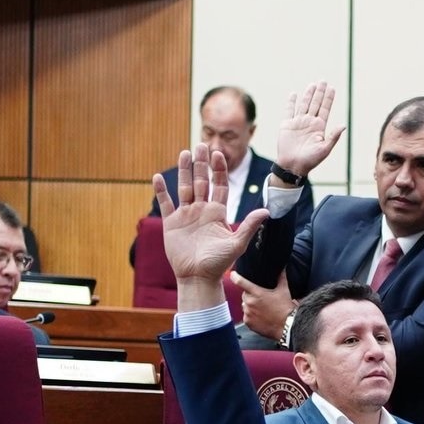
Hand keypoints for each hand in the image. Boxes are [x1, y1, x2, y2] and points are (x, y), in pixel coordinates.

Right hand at [154, 143, 265, 286]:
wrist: (199, 278)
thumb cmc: (219, 263)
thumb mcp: (237, 243)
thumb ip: (249, 225)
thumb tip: (266, 211)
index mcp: (217, 212)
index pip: (219, 185)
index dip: (219, 170)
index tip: (217, 154)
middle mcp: (202, 210)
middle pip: (201, 181)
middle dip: (201, 164)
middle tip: (201, 145)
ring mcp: (186, 215)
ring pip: (184, 187)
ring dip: (183, 171)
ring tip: (184, 153)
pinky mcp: (172, 223)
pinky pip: (166, 203)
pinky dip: (161, 191)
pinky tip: (158, 177)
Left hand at [234, 272, 294, 340]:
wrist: (287, 326)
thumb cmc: (285, 308)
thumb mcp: (284, 291)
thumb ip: (281, 278)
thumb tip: (283, 268)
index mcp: (257, 293)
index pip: (240, 282)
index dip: (235, 276)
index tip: (233, 274)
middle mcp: (250, 302)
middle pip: (245, 295)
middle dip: (251, 295)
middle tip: (262, 299)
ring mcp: (248, 313)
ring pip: (245, 306)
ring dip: (251, 306)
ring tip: (262, 309)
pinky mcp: (248, 322)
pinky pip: (246, 316)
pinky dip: (251, 316)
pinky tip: (261, 317)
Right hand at [274, 81, 345, 179]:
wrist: (293, 166)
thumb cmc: (310, 160)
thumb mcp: (325, 149)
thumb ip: (333, 136)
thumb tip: (343, 125)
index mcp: (319, 127)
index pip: (325, 109)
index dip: (329, 99)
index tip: (332, 88)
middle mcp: (309, 123)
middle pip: (316, 104)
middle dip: (320, 93)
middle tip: (323, 81)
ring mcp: (298, 123)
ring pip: (304, 104)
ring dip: (308, 94)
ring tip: (313, 84)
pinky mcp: (287, 125)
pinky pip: (289, 111)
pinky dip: (291, 102)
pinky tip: (294, 94)